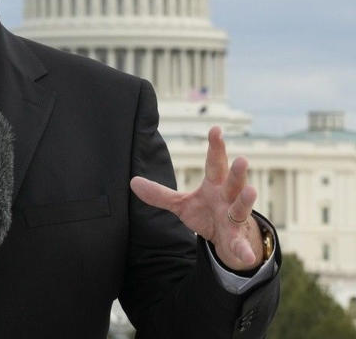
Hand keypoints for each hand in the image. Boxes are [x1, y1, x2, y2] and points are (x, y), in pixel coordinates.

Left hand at [130, 126, 263, 270]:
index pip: (215, 163)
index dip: (216, 147)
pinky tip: (247, 256)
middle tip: (242, 158)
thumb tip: (133, 182)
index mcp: (215, 186)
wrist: (228, 241)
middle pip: (233, 182)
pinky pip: (241, 245)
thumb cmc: (206, 214)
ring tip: (251, 191)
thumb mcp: (182, 204)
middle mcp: (228, 198)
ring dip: (246, 200)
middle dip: (237, 171)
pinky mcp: (236, 240)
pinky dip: (245, 250)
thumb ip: (160, 194)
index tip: (216, 129)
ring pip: (241, 208)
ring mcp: (235, 219)